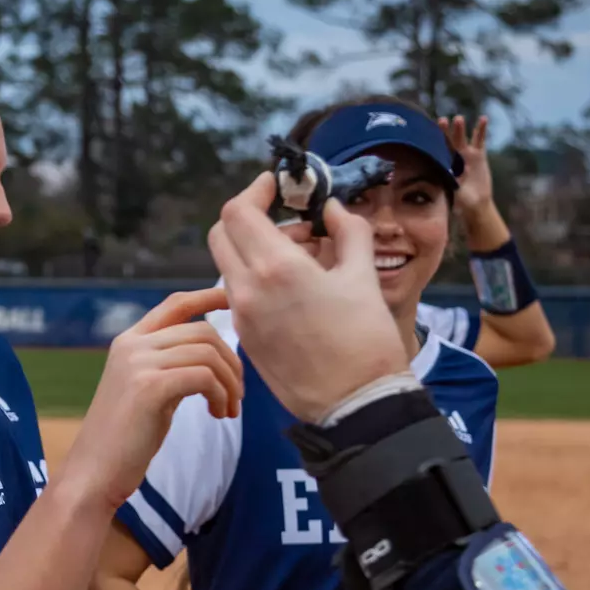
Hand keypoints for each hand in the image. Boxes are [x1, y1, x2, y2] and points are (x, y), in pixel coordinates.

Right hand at [58, 288, 241, 512]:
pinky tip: (218, 414)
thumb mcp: (147, 391)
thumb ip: (170, 367)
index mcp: (129, 342)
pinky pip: (203, 377)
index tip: (233, 302)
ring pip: (207, 353)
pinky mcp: (149, 388)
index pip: (175, 304)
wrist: (93, 472)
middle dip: (231, 360)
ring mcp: (138, 364)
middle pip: (202, 331)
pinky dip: (220, 395)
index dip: (208, 297)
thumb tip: (210, 357)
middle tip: (237, 395)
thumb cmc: (123, 440)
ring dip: (229, 383)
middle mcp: (132, 345)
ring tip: (227, 409)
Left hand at [209, 174, 405, 421]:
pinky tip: (295, 282)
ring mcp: (241, 316)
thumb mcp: (363, 276)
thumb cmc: (366, 341)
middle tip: (286, 216)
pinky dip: (256, 275)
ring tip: (304, 251)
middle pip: (222, 233)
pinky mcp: (245, 337)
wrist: (355, 405)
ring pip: (230, 263)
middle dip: (249, 216)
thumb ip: (348, 231)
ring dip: (254, 246)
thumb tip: (333, 208)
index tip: (277, 184)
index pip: (239, 211)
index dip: (255, 190)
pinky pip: (239, 292)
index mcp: (276, 268)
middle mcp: (247, 290)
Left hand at [438, 114, 491, 215]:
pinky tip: (483, 118)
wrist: (475, 204)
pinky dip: (481, 129)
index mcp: (442, 164)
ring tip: (458, 119)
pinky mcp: (479, 154)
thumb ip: (444, 184)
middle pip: (447, 140)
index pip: (436, 150)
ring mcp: (465, 154)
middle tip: (442, 121)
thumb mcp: (448, 192)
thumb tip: (434, 181)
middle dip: (444, 131)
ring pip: (462, 138)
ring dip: (460, 128)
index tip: (427, 132)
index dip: (432, 141)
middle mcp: (451, 156)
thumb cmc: (457, 201)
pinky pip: (480, 139)